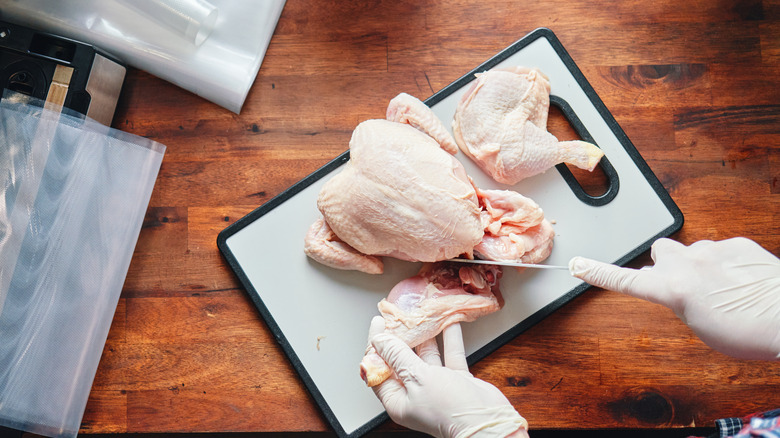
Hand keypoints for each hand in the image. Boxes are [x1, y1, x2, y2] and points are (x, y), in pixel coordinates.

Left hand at [366, 316, 528, 437]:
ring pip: (426, 356)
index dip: (377, 345)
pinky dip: (449, 340)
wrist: (487, 421)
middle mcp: (414, 394)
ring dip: (426, 336)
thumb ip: (398, 356)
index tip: (379, 323)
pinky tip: (448, 323)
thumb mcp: (418, 378)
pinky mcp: (455, 381)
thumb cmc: (449, 408)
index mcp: (398, 400)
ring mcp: (435, 387)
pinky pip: (449, 356)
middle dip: (402, 337)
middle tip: (400, 316)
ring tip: (421, 316)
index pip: (379, 368)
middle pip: (402, 360)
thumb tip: (380, 340)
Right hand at [569, 237, 779, 360]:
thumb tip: (682, 292)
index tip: (578, 265)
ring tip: (722, 289)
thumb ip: (682, 303)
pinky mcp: (736, 244)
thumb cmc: (749, 331)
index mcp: (672, 289)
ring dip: (698, 265)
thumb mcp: (702, 328)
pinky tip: (741, 281)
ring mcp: (712, 250)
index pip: (624, 279)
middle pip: (659, 252)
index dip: (598, 273)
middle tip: (682, 284)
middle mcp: (687, 263)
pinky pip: (721, 250)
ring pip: (691, 251)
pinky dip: (725, 263)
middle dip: (664, 264)